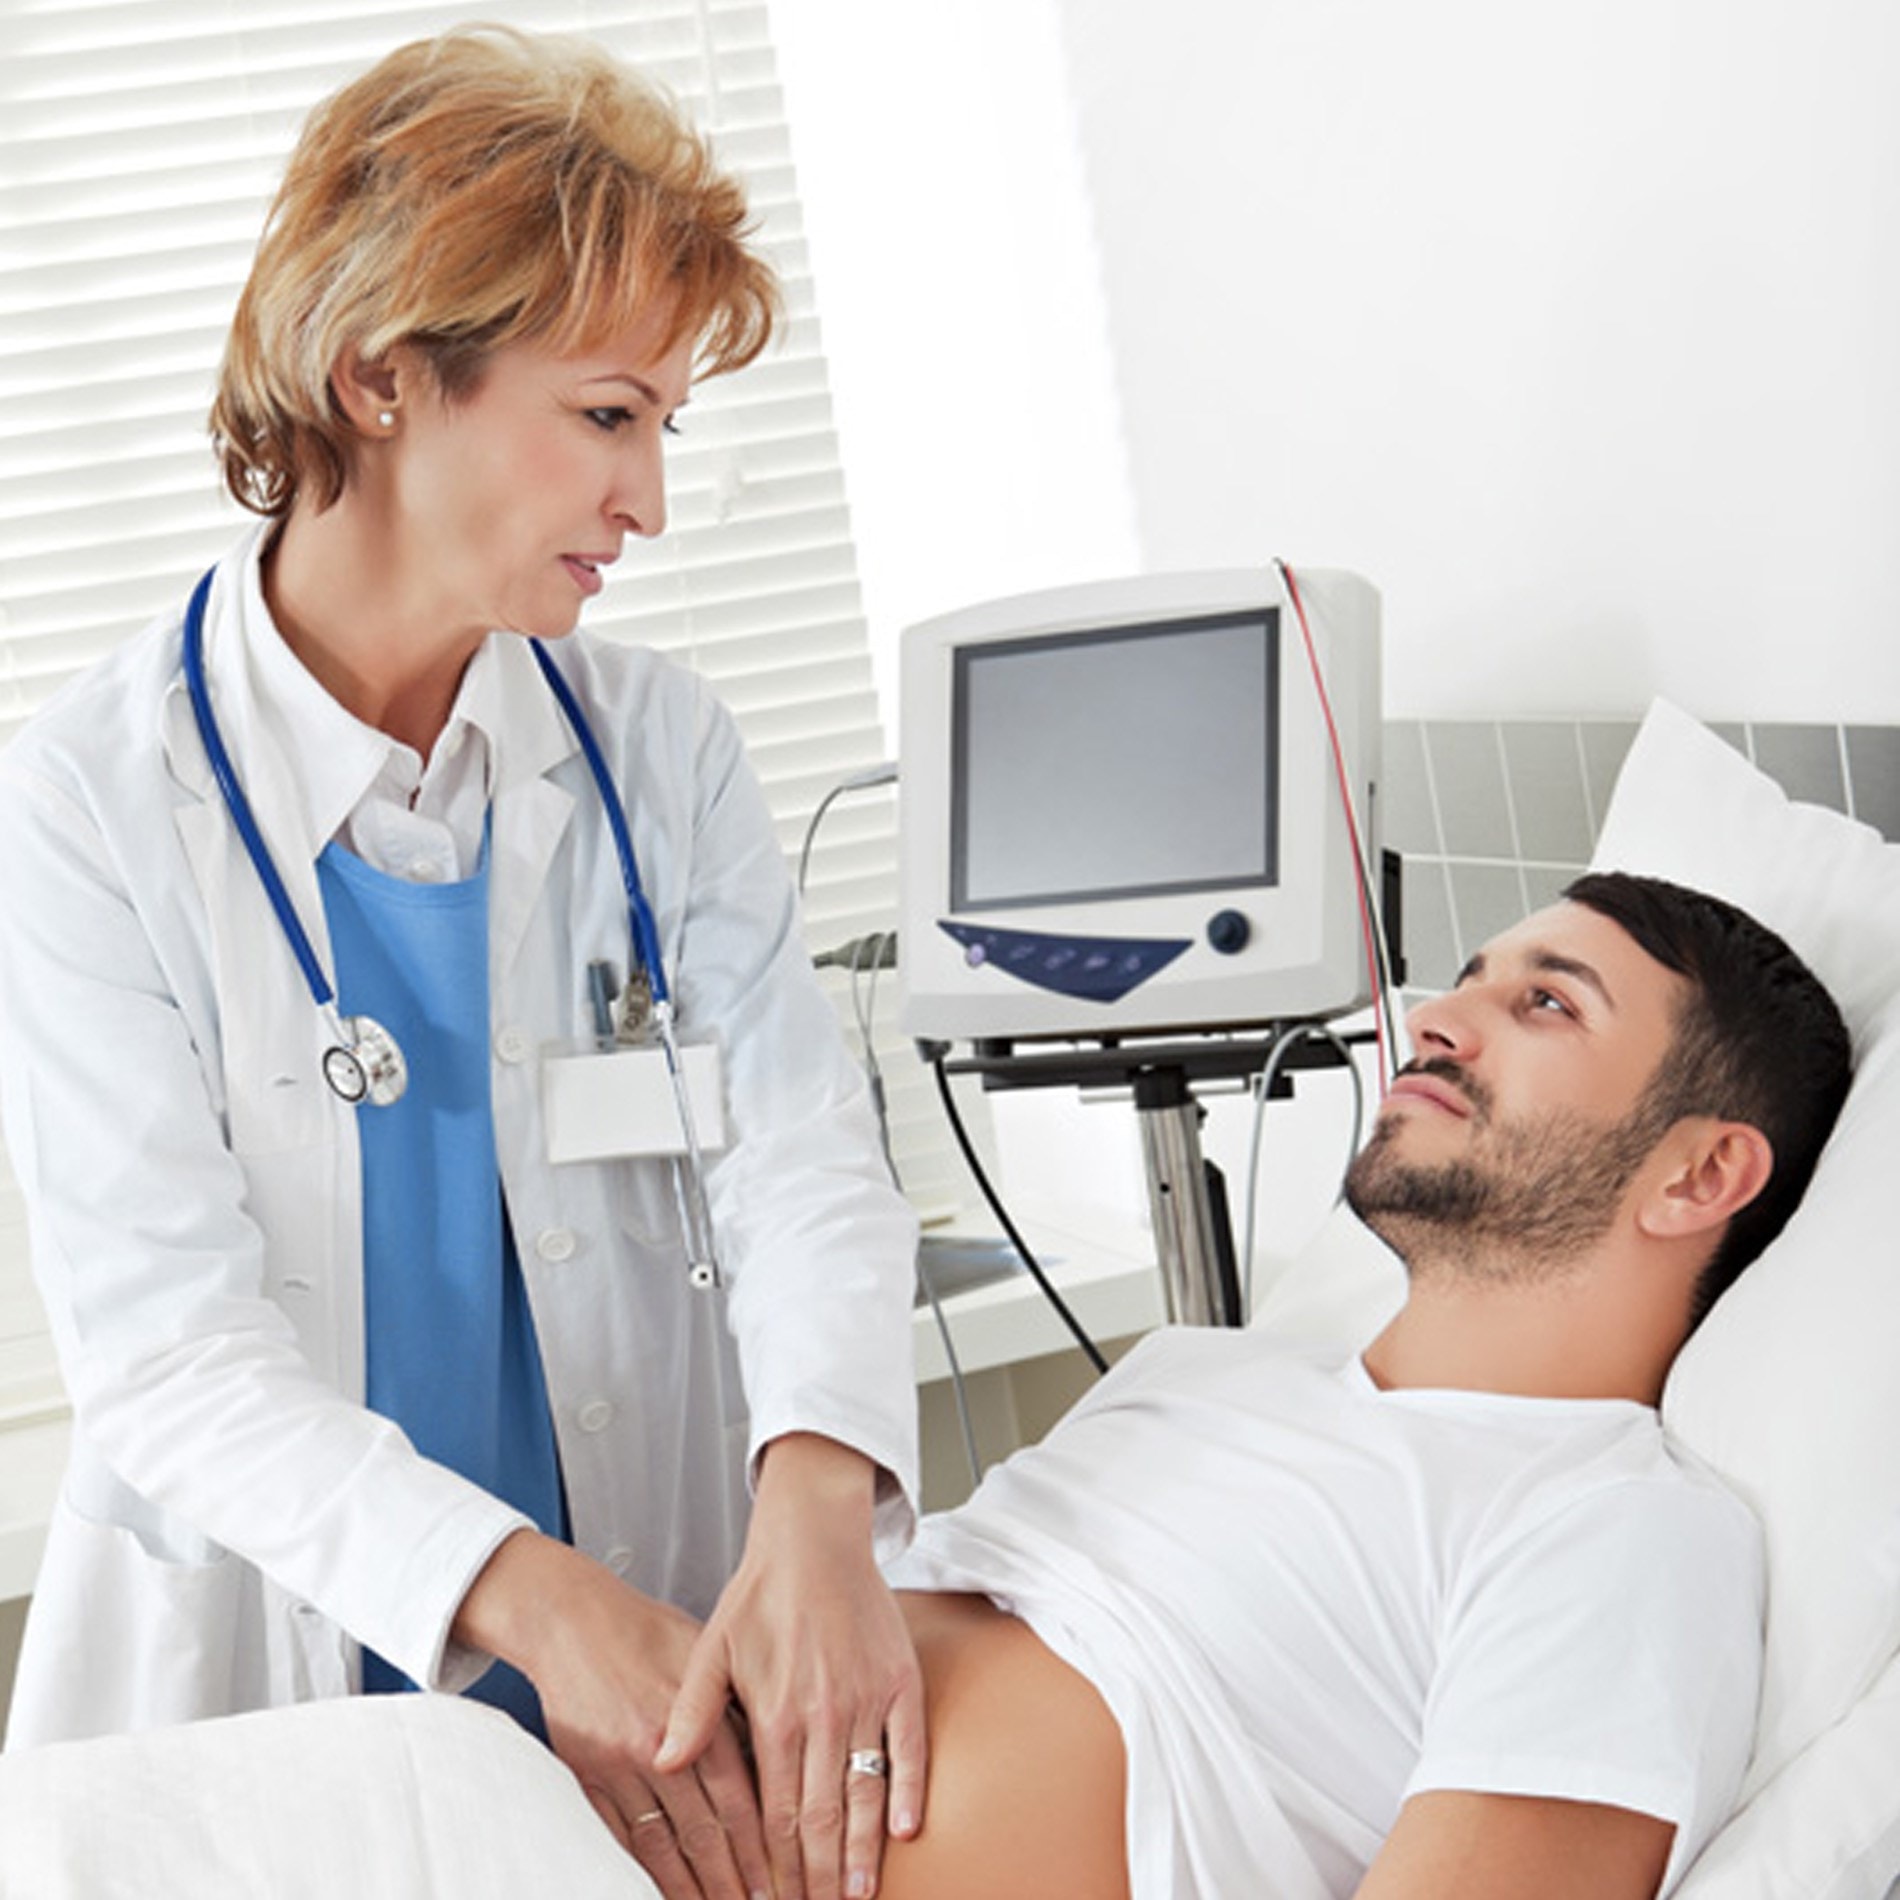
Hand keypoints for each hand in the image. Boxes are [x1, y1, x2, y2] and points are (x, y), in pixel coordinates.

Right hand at [452, 1531, 772, 1899]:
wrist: (575, 1622)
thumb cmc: (648, 1633)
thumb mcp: (707, 1655)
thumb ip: (737, 1709)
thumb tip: (776, 1758)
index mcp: (699, 1719)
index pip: (739, 1801)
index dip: (759, 1848)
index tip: (777, 1882)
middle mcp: (661, 1750)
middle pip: (703, 1832)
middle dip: (732, 1880)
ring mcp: (620, 1768)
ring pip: (661, 1844)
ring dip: (689, 1886)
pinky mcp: (586, 1776)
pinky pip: (614, 1836)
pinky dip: (639, 1869)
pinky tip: (658, 1891)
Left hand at [657, 1434, 925, 1899]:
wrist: (814, 1538)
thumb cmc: (761, 1594)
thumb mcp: (711, 1649)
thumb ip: (693, 1712)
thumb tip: (663, 1763)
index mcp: (774, 1716)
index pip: (775, 1813)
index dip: (776, 1864)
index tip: (774, 1899)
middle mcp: (824, 1715)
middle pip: (821, 1817)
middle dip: (817, 1876)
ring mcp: (867, 1700)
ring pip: (865, 1794)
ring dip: (860, 1852)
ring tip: (857, 1895)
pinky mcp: (900, 1681)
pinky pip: (909, 1749)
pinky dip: (907, 1792)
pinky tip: (902, 1833)